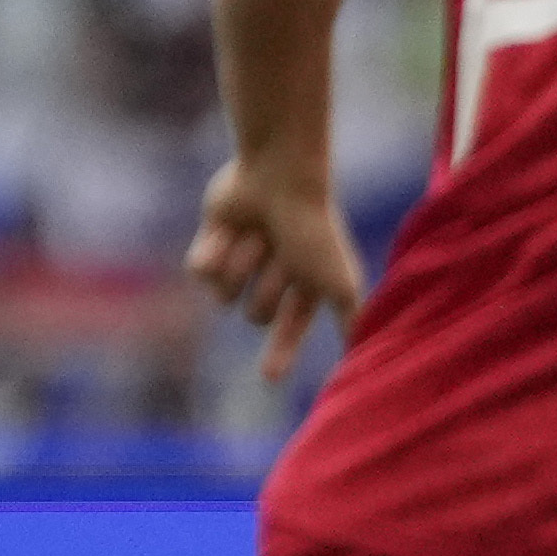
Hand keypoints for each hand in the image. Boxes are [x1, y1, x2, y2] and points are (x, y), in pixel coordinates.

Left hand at [188, 158, 365, 386]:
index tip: (269, 378)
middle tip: (280, 257)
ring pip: (222, 294)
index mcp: (305, 284)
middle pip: (254, 315)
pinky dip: (211, 253)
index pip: (291, 329)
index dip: (281, 354)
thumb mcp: (341, 282)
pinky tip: (226, 229)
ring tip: (256, 235)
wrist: (280, 177)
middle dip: (265, 289)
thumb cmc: (314, 230)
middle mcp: (274, 274)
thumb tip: (360, 353)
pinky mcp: (212, 239)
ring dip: (240, 265)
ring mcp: (242, 258)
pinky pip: (197, 271)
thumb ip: (351, 317)